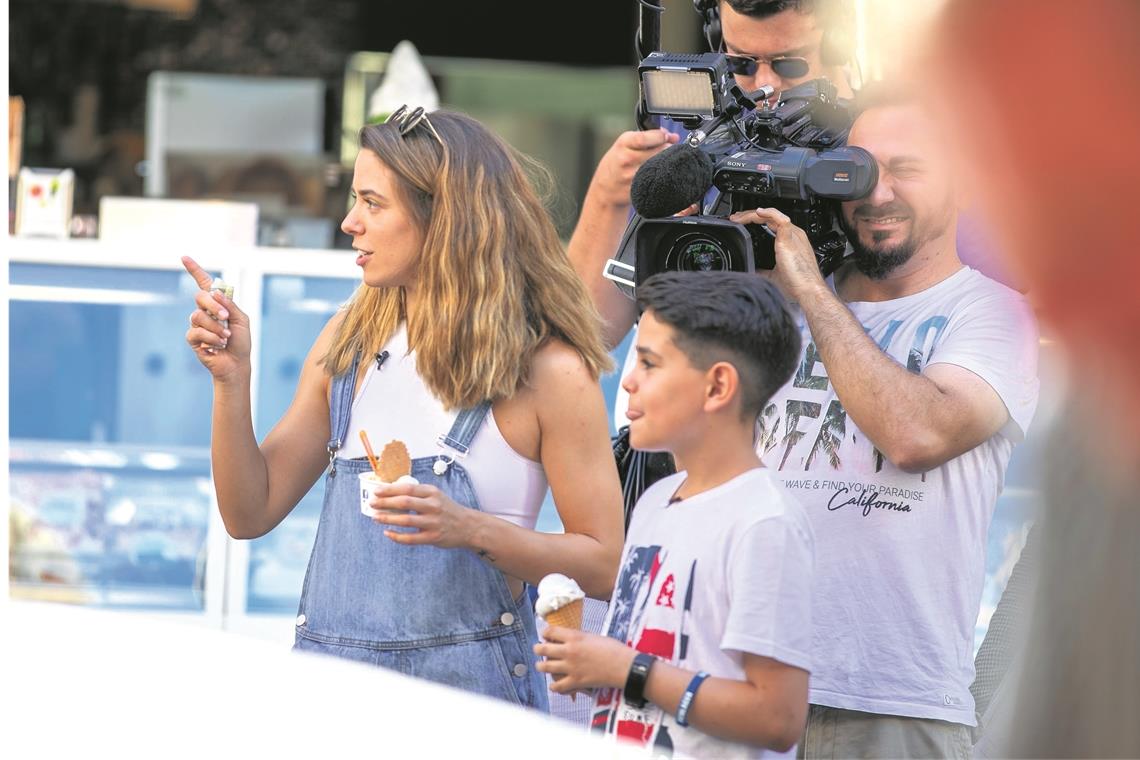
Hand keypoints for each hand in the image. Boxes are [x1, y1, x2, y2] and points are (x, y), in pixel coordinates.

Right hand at [182, 255, 251, 382]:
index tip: (184, 257)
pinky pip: (196, 331)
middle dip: (213, 306)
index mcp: (218, 304)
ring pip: (198, 316)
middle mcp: (205, 311)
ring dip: (215, 327)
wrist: (236, 364)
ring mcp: (197, 324)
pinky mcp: (192, 338)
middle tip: (226, 318)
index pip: (204, 283)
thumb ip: (229, 305)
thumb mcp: (241, 320)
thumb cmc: (241, 341)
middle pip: (200, 297)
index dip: (194, 270)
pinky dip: (211, 337)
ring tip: (226, 338)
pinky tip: (218, 345)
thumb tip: (215, 292)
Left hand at [368, 481, 475, 548]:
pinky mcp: (433, 537)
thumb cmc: (447, 510)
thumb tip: (391, 493)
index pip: (407, 489)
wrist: (467, 526)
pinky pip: (410, 538)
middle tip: (372, 504)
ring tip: (375, 518)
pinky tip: (387, 533)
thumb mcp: (436, 496)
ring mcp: (433, 522)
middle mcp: (433, 506)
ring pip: (405, 520)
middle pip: (404, 503)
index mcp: (432, 493)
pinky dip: (397, 536)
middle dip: (385, 503)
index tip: (377, 491)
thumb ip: (418, 494)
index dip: (390, 490)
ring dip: (388, 518)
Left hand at [534, 626, 636, 695]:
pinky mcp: (576, 682)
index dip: (545, 633)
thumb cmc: (613, 648)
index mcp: (574, 636)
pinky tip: (555, 684)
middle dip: (537, 648)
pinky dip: (554, 686)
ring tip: (542, 666)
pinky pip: (557, 686)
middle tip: (538, 649)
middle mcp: (569, 651)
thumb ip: (578, 637)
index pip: (550, 631)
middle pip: (542, 649)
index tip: (545, 635)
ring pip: (545, 667)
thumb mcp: (593, 636)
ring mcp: (571, 667)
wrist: (624, 666)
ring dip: (541, 666)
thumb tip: (569, 639)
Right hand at [590, 128, 679, 206]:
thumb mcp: (624, 145)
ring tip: (661, 161)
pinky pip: (659, 179)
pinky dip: (663, 175)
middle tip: (667, 149)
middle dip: (668, 148)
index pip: (646, 138)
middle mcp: (627, 159)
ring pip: (662, 165)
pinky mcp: (639, 189)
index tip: (666, 137)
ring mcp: (633, 176)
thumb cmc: (616, 165)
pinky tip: (657, 173)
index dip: (661, 136)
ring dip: (667, 162)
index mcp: (623, 144)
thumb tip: (672, 137)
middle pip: (659, 150)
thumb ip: (647, 137)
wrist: (605, 190)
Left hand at [729, 207, 827, 300]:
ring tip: (739, 217)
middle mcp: (792, 235)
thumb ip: (762, 270)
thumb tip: (751, 270)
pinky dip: (768, 213)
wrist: (808, 290)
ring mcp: (792, 235)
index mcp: (789, 241)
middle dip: (750, 216)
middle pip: (769, 218)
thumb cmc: (798, 285)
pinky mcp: (790, 238)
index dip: (755, 222)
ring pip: (771, 215)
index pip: (770, 224)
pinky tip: (757, 212)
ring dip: (753, 214)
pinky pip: (780, 218)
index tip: (740, 224)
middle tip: (736, 218)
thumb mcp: (773, 275)